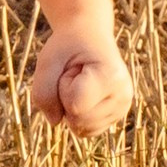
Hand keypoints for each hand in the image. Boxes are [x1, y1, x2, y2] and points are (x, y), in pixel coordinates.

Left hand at [29, 24, 133, 139]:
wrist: (88, 36)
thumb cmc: (68, 46)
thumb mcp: (48, 60)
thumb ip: (43, 92)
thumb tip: (54, 122)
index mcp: (112, 77)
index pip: (74, 105)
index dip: (62, 88)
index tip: (73, 68)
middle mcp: (124, 96)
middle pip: (77, 120)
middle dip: (65, 98)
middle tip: (76, 74)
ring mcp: (122, 109)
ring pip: (81, 129)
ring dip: (71, 108)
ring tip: (80, 83)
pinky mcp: (116, 117)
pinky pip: (85, 131)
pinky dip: (77, 116)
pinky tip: (85, 95)